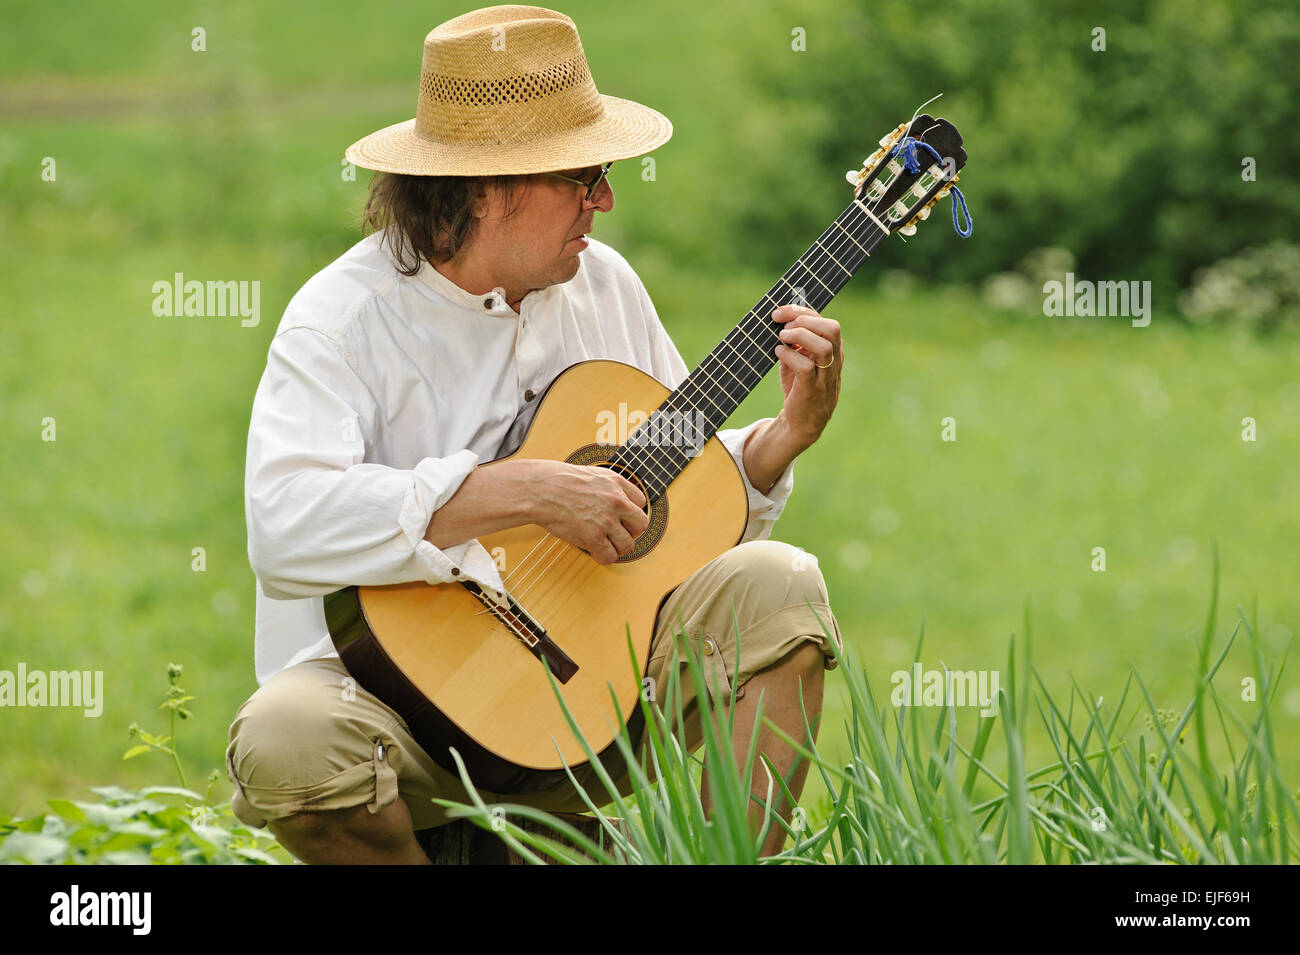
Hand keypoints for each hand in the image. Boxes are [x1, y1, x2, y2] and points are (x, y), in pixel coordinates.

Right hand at [530, 462, 649, 564]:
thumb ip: (608, 487)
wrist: (540, 489)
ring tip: (604, 544)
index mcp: (617, 483)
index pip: (641, 502)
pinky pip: (609, 556)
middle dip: (631, 532)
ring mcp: (606, 520)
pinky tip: (594, 551)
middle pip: (641, 525)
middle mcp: (616, 501)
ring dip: (617, 548)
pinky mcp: (593, 537)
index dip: (631, 513)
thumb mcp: (592, 475)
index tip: (623, 518)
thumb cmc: (558, 481)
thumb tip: (617, 502)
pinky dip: (603, 557)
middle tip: (617, 533)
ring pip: (628, 545)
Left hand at [771, 304, 842, 445]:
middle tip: (784, 327)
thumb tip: (782, 320)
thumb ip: (796, 342)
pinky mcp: (812, 391)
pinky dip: (790, 356)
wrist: (801, 424)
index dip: (802, 311)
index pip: (825, 322)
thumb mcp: (799, 360)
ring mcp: (824, 377)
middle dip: (805, 320)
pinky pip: (806, 367)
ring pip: (824, 347)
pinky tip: (778, 353)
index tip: (779, 313)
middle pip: (832, 329)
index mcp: (833, 351)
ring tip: (782, 337)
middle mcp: (834, 362)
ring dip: (800, 336)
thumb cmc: (799, 388)